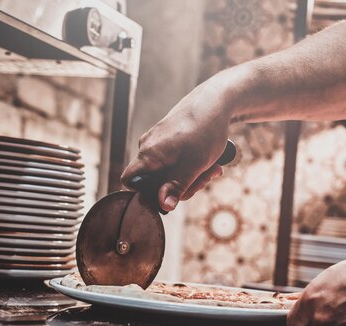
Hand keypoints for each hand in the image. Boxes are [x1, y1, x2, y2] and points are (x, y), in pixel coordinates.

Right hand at [121, 83, 231, 211]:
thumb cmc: (206, 129)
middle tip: (206, 178)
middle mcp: (147, 147)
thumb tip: (164, 206)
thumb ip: (178, 185)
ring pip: (168, 171)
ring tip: (213, 167)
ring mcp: (157, 142)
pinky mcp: (167, 138)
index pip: (130, 182)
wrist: (216, 100)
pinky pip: (174, 160)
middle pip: (155, 181)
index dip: (146, 194)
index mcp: (148, 154)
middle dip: (182, 185)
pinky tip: (208, 160)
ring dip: (191, 176)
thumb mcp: (195, 164)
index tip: (171, 193)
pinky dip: (191, 164)